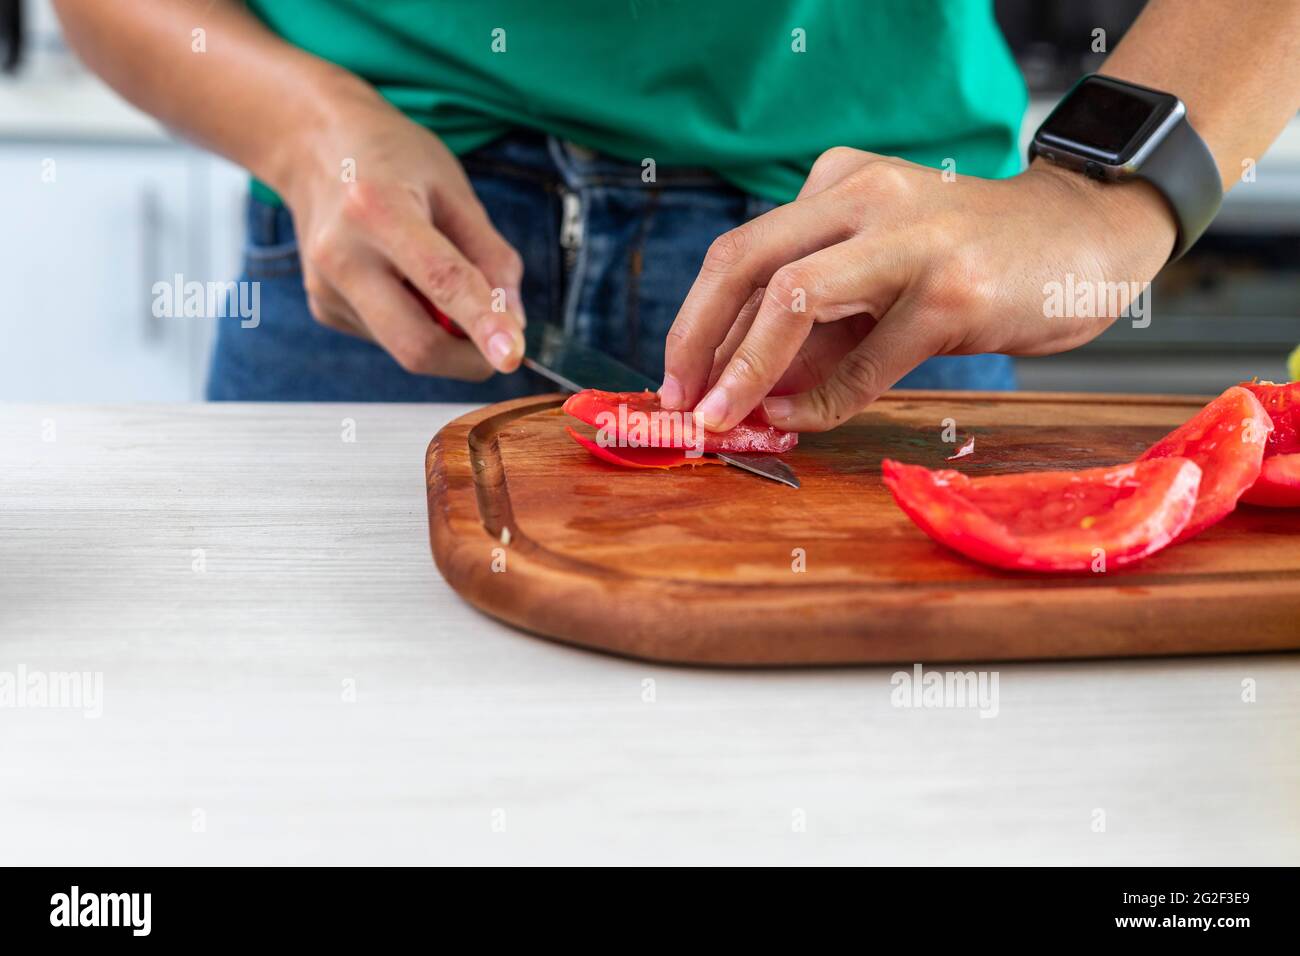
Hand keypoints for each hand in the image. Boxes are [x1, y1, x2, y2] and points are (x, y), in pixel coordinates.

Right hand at [280, 85, 524, 379]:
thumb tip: (514, 323)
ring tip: (433, 276)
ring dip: (443, 334)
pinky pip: (389, 337)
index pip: (443, 281)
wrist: (313, 146)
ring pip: (405, 347)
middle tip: (503, 343)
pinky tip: (400, 277)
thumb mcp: (455, 191)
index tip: (512, 357)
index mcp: (378, 209)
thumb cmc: (394, 161)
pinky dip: (415, 321)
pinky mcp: (323, 309)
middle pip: (416, 344)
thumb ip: (492, 257)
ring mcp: (325, 289)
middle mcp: (342, 255)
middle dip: (470, 358)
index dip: (483, 323)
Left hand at [659, 148, 1177, 430]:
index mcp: (839, 183)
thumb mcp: (880, 278)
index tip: (677, 380)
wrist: (1086, 240)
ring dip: (745, 371)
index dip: (695, 320)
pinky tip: (799, 418)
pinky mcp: (951, 291)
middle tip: (682, 403)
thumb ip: (816, 326)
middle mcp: (866, 195)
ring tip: (723, 419)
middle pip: (743, 260)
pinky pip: (863, 361)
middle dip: (696, 338)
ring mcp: (910, 239)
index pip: (740, 251)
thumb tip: (742, 390)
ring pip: (793, 299)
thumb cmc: (973, 262)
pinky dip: (822, 400)